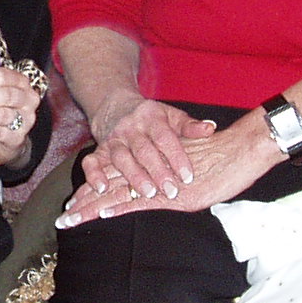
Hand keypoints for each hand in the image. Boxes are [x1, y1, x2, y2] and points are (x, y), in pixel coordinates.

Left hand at [59, 115, 278, 226]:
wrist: (244, 148)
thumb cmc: (224, 158)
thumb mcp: (192, 167)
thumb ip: (175, 177)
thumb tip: (167, 191)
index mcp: (151, 165)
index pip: (116, 178)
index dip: (94, 191)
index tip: (75, 204)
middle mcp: (151, 170)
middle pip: (109, 186)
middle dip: (85, 203)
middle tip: (63, 217)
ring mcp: (160, 181)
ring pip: (118, 193)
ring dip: (93, 207)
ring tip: (71, 219)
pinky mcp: (174, 193)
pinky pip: (142, 199)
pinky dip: (121, 205)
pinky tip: (102, 212)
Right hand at [73, 90, 211, 204]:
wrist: (116, 108)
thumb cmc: (152, 118)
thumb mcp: (171, 116)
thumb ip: (190, 125)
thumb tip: (210, 128)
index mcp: (152, 118)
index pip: (165, 138)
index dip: (177, 157)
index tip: (188, 176)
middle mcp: (131, 128)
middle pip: (144, 150)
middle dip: (157, 172)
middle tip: (171, 192)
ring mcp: (113, 139)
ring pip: (121, 158)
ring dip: (133, 176)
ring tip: (147, 194)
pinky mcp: (98, 150)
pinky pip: (91, 162)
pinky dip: (94, 175)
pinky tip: (102, 190)